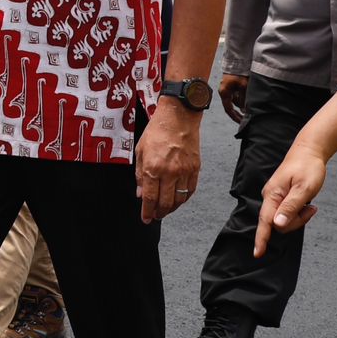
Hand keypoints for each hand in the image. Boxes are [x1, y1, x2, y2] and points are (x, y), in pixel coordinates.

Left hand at [135, 99, 201, 222]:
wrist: (178, 118)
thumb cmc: (156, 132)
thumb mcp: (140, 151)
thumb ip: (140, 175)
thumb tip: (140, 194)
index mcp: (153, 168)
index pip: (150, 198)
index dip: (147, 211)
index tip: (145, 219)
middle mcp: (170, 172)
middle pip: (165, 202)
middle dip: (159, 213)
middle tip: (155, 216)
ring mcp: (185, 171)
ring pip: (180, 200)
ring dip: (172, 208)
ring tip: (165, 210)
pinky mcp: (196, 169)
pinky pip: (190, 191)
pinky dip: (184, 199)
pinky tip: (178, 200)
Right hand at [219, 73, 248, 124]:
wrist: (237, 62)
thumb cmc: (239, 74)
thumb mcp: (243, 87)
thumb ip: (244, 99)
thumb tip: (244, 110)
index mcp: (224, 93)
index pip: (228, 109)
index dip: (235, 117)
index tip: (241, 123)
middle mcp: (224, 92)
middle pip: (231, 106)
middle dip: (238, 113)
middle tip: (245, 120)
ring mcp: (227, 89)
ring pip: (235, 101)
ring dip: (241, 105)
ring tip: (250, 109)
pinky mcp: (231, 86)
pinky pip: (236, 96)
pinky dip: (242, 99)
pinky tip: (248, 101)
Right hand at [253, 143, 325, 256]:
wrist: (308, 151)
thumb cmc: (307, 168)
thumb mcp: (304, 189)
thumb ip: (290, 208)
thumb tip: (277, 225)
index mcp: (272, 195)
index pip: (265, 221)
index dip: (261, 238)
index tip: (257, 253)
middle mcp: (269, 197)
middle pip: (278, 223)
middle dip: (296, 222)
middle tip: (312, 209)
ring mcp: (274, 197)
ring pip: (284, 219)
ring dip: (299, 217)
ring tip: (311, 204)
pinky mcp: (280, 196)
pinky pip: (287, 212)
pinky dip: (298, 212)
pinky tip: (307, 204)